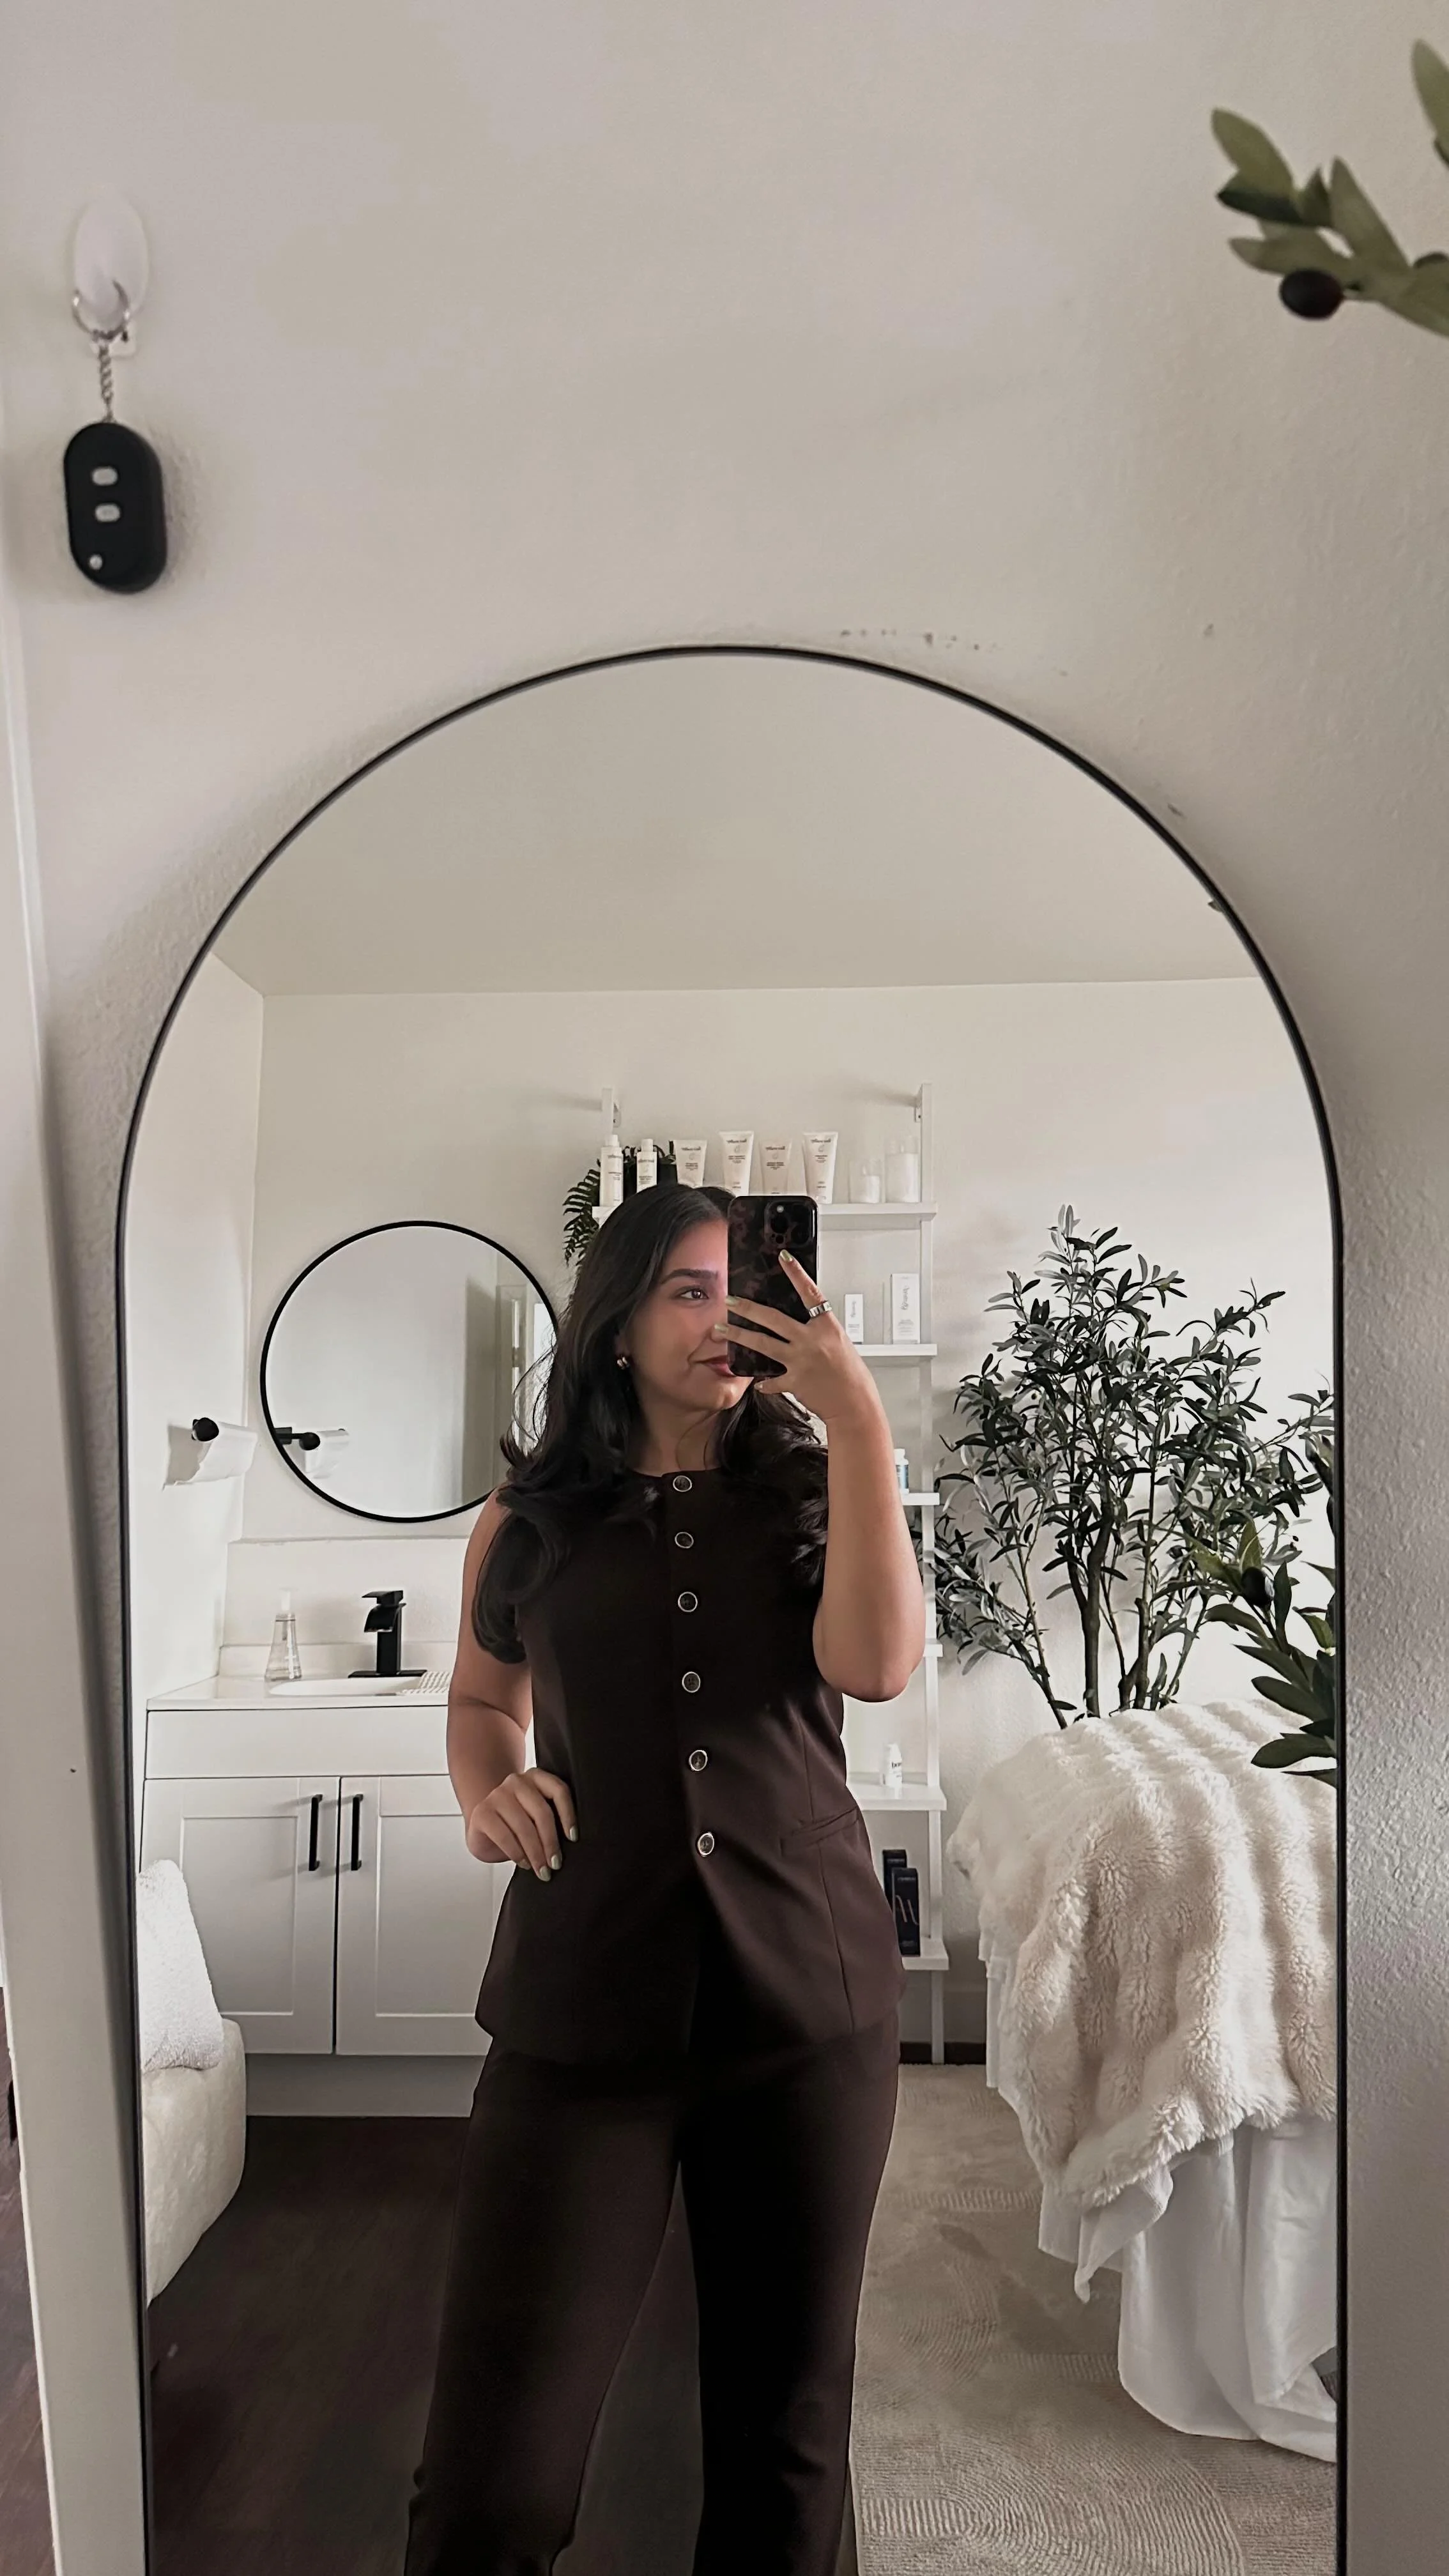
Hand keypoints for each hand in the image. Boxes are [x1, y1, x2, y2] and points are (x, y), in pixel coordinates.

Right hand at [467, 1768, 576, 1877]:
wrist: (484, 1829)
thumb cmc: (517, 1825)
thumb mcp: (537, 1817)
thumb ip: (553, 1820)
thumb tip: (571, 1842)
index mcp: (536, 1777)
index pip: (558, 1790)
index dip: (568, 1815)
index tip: (573, 1838)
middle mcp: (516, 1781)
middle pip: (542, 1812)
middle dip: (550, 1843)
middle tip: (555, 1864)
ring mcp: (497, 1795)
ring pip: (524, 1826)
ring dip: (535, 1853)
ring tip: (541, 1870)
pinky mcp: (482, 1812)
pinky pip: (505, 1836)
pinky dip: (517, 1853)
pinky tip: (524, 1863)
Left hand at [716, 1251, 883, 1427]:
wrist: (855, 1404)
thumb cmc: (851, 1375)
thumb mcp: (839, 1343)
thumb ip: (818, 1332)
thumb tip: (799, 1324)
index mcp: (827, 1327)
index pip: (810, 1293)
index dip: (797, 1273)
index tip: (783, 1257)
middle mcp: (812, 1341)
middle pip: (773, 1319)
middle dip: (748, 1308)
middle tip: (730, 1301)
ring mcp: (800, 1361)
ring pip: (762, 1344)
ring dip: (739, 1335)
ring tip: (721, 1330)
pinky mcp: (794, 1381)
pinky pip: (771, 1380)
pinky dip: (764, 1382)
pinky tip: (757, 1382)